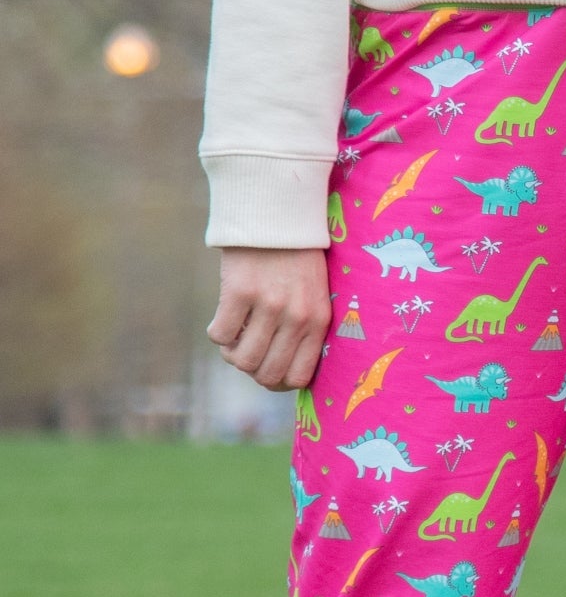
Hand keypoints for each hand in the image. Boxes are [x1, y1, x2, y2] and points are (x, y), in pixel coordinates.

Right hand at [208, 246, 330, 391]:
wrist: (277, 214)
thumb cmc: (296, 259)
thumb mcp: (314, 296)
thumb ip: (304, 328)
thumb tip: (280, 368)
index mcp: (318, 323)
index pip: (298, 377)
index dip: (277, 382)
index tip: (266, 371)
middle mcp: (296, 318)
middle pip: (267, 373)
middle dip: (252, 370)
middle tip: (244, 352)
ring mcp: (268, 306)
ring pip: (242, 359)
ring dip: (231, 354)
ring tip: (232, 338)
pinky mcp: (240, 291)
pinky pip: (220, 335)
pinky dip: (216, 334)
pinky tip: (221, 320)